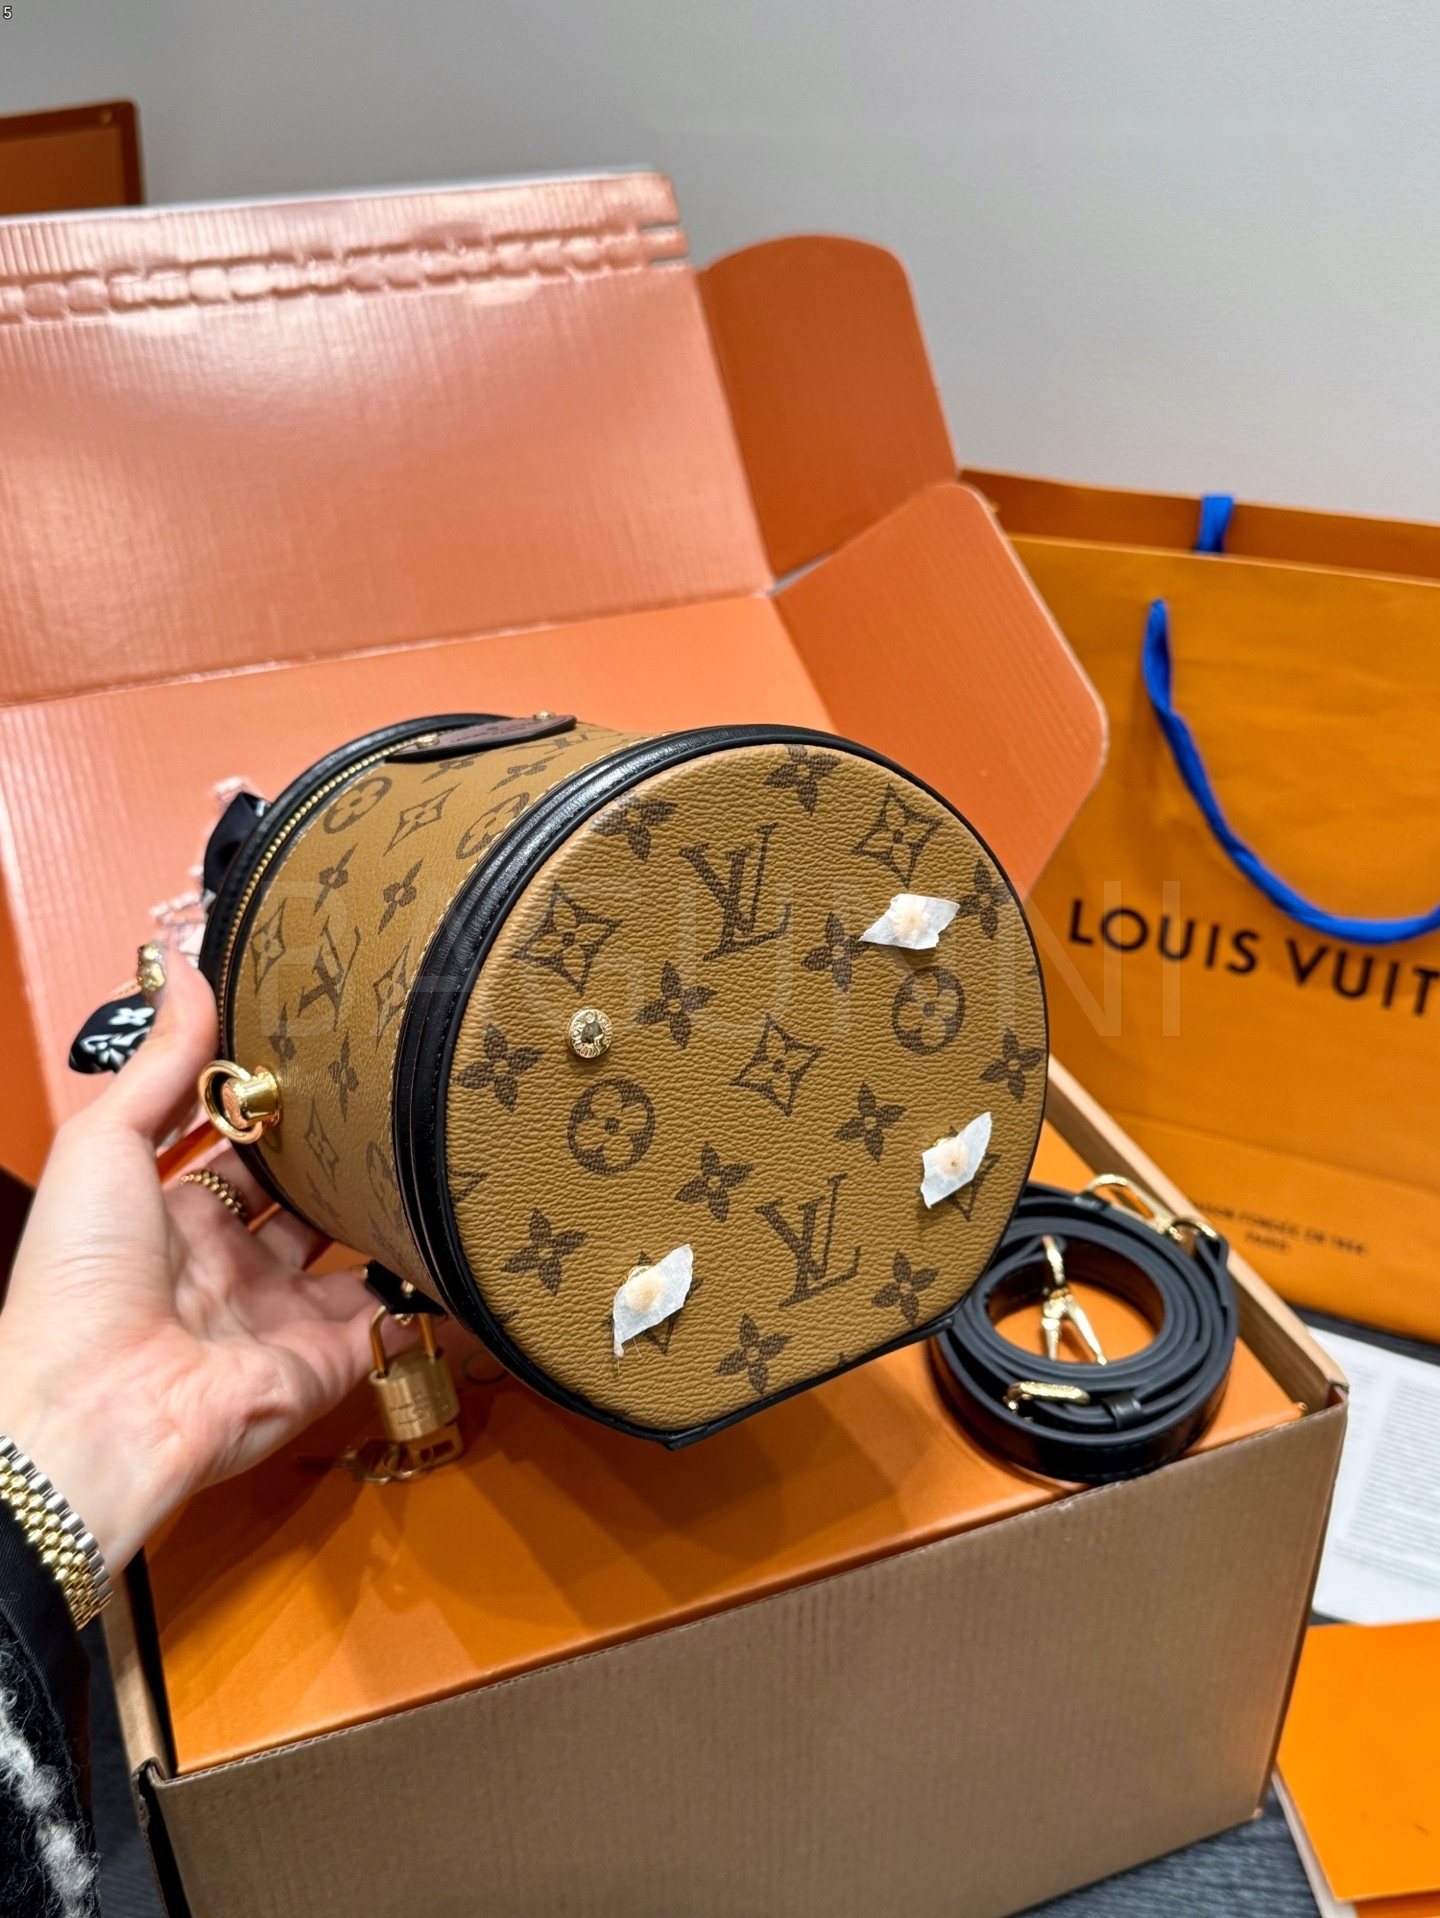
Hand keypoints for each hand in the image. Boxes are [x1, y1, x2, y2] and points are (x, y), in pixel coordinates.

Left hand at [0, 949, 378, 1571]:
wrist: (96, 1408)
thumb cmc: (75, 1281)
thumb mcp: (102, 1143)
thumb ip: (162, 1060)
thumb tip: (185, 965)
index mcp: (168, 1217)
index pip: (236, 1148)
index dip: (275, 1105)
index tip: (319, 1055)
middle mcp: (227, 1267)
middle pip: (304, 1198)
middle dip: (343, 1154)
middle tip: (391, 1093)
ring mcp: (279, 1315)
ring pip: (354, 1251)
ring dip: (390, 1210)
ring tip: (437, 1146)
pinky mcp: (325, 1359)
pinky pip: (390, 1315)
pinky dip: (426, 1282)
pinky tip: (460, 1230)